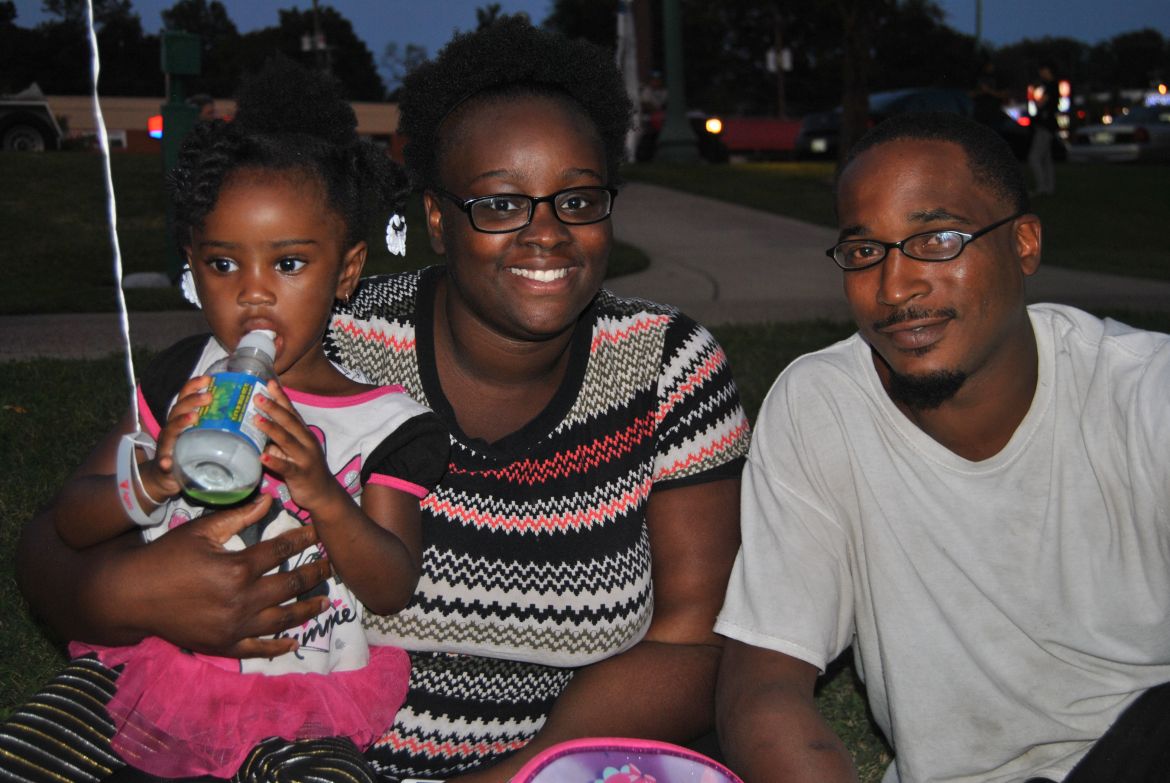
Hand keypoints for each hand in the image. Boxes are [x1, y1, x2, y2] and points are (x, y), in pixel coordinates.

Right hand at [120, 493, 332, 657]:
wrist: (131, 595)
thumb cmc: (165, 557)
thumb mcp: (201, 530)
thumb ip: (238, 516)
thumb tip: (269, 500)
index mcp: (237, 568)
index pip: (281, 550)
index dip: (303, 539)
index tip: (319, 533)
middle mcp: (241, 600)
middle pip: (290, 584)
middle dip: (314, 573)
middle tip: (331, 566)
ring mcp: (234, 626)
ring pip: (282, 619)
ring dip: (307, 610)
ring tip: (325, 602)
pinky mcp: (223, 645)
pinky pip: (258, 648)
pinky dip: (278, 646)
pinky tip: (294, 641)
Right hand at [139, 374, 210, 501]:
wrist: (165, 476)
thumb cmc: (189, 451)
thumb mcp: (203, 435)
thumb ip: (219, 425)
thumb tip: (249, 416)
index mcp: (182, 419)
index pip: (185, 397)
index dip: (194, 386)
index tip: (208, 378)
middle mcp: (172, 429)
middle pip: (178, 410)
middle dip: (192, 401)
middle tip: (209, 397)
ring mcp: (167, 446)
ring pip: (170, 432)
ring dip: (180, 423)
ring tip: (192, 418)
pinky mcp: (165, 465)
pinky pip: (163, 464)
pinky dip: (165, 462)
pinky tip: (167, 462)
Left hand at [254, 381, 348, 514]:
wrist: (323, 494)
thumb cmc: (304, 469)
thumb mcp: (292, 450)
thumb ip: (277, 439)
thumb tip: (256, 427)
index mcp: (304, 434)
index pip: (291, 412)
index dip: (281, 397)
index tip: (269, 382)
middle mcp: (306, 442)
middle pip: (289, 422)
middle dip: (274, 408)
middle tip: (257, 396)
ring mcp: (305, 458)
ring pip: (287, 440)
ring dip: (271, 429)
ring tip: (256, 419)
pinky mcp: (300, 474)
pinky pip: (286, 467)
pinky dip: (274, 461)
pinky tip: (261, 456)